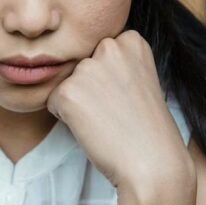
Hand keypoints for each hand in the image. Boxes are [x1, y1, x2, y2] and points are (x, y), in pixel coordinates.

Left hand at [46, 30, 193, 196]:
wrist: (152, 164)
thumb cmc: (147, 129)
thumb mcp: (139, 80)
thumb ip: (115, 63)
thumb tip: (77, 61)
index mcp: (130, 40)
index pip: (99, 52)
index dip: (108, 79)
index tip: (128, 96)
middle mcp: (109, 46)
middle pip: (80, 65)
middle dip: (90, 87)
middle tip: (117, 111)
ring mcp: (87, 68)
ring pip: (66, 83)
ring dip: (78, 102)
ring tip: (107, 120)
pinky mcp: (68, 91)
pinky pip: (52, 102)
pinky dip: (66, 118)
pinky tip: (93, 128)